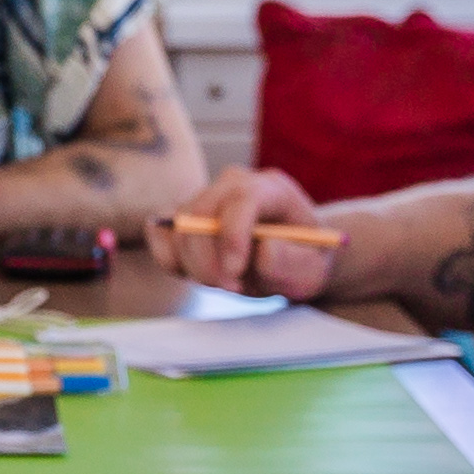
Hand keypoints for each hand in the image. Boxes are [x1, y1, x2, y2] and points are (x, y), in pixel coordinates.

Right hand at [142, 166, 337, 300]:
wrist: (291, 258)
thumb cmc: (303, 261)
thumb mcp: (313, 269)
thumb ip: (293, 263)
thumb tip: (264, 251)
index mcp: (271, 189)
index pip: (242, 198)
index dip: (233, 235)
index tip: (234, 273)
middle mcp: (234, 184)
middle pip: (202, 211)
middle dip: (209, 260)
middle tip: (233, 289)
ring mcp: (206, 196)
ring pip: (179, 227)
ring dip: (195, 266)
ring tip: (227, 282)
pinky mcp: (185, 216)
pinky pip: (160, 233)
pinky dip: (170, 260)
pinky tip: (196, 274)